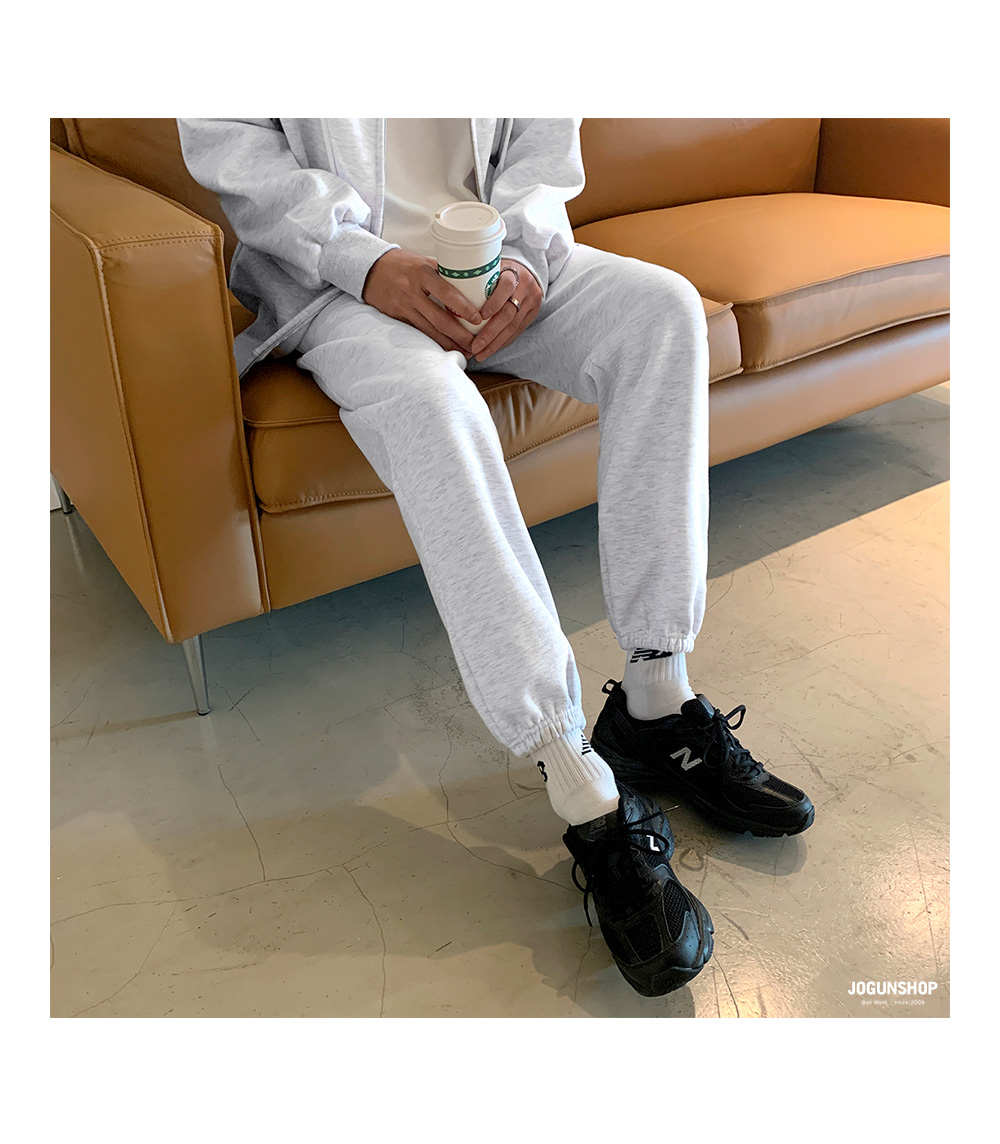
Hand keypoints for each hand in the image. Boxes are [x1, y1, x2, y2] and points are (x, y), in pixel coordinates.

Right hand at [361, 248, 481, 353]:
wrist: (371, 269)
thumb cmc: (403, 263)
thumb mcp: (423, 262)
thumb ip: (443, 273)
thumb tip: (472, 284)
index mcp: (422, 273)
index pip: (447, 292)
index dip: (464, 308)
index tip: (478, 319)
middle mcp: (413, 292)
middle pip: (440, 319)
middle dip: (460, 335)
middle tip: (475, 344)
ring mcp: (404, 307)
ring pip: (430, 331)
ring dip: (449, 344)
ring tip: (466, 351)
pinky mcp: (398, 318)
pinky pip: (419, 333)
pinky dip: (434, 343)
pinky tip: (446, 348)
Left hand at [469, 259, 541, 361]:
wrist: (526, 272)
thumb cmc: (500, 272)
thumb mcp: (491, 269)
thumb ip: (477, 279)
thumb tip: (449, 295)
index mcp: (513, 272)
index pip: (505, 287)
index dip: (493, 303)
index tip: (480, 317)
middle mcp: (525, 287)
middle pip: (508, 313)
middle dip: (490, 333)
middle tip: (475, 346)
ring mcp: (531, 302)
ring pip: (513, 326)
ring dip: (495, 343)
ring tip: (480, 353)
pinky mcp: (533, 314)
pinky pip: (517, 331)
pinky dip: (503, 341)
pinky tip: (491, 349)